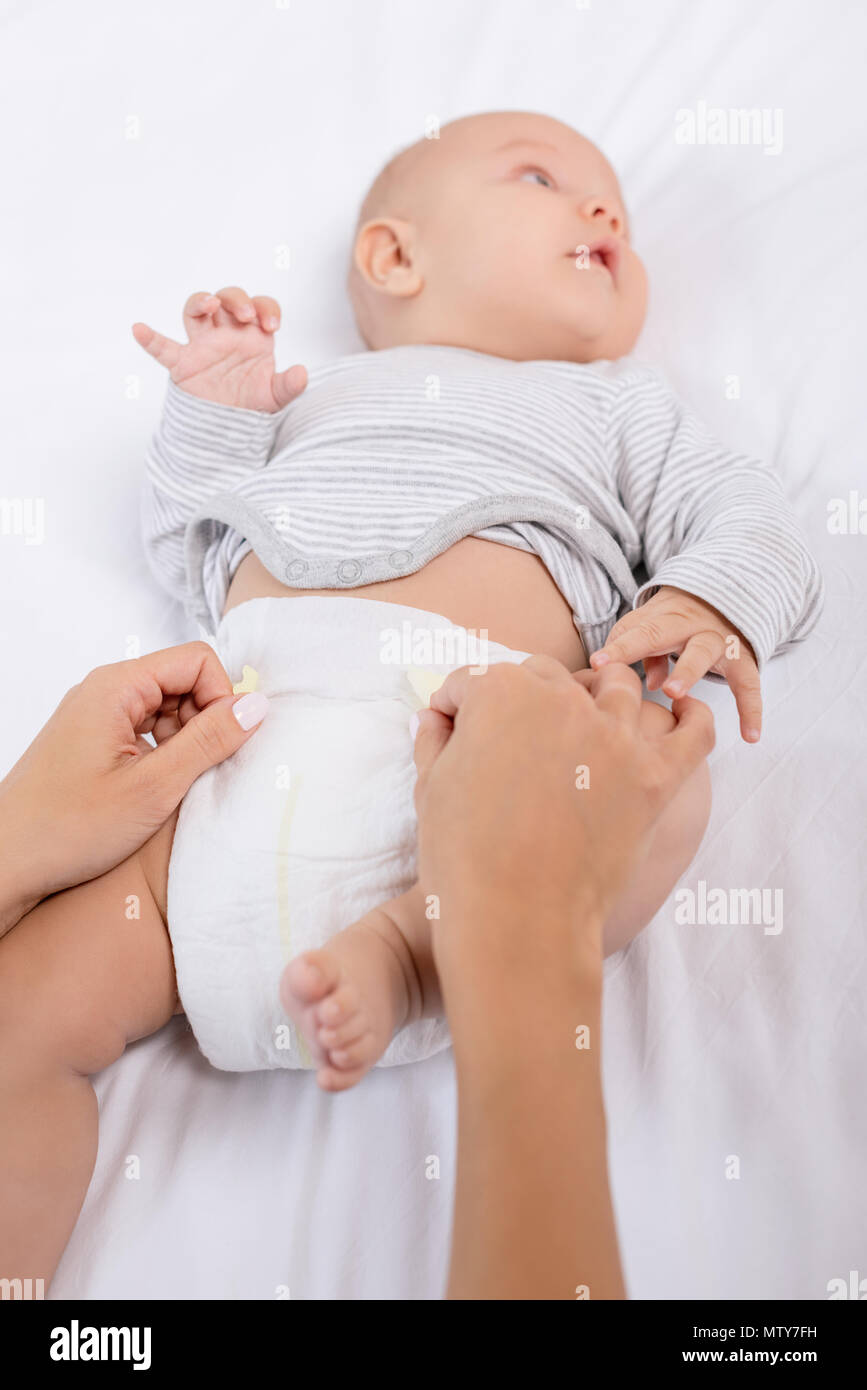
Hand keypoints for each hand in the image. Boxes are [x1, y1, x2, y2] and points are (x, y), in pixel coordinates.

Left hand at [0, 642, 268, 934]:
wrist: (6, 863)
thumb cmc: (67, 828)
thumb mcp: (154, 787)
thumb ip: (209, 741)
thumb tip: (258, 706)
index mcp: (116, 687)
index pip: (197, 660)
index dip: (221, 698)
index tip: (224, 744)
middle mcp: (104, 690)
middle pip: (183, 680)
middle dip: (205, 720)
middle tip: (198, 771)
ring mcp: (97, 715)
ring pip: (168, 706)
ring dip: (186, 741)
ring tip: (174, 785)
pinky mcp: (94, 740)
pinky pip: (147, 729)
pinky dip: (165, 754)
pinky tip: (157, 790)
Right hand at [132, 287, 306, 411]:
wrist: (229, 429)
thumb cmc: (252, 404)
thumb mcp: (275, 397)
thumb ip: (289, 385)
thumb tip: (302, 374)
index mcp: (253, 336)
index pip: (260, 306)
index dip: (266, 308)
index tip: (271, 325)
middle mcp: (227, 333)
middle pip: (227, 299)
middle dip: (237, 300)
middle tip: (248, 316)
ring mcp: (203, 346)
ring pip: (196, 310)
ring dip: (202, 301)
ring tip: (211, 304)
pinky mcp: (183, 364)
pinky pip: (163, 348)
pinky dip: (150, 339)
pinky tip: (139, 329)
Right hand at [412, 657, 714, 982]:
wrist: (514, 919)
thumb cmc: (462, 858)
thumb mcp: (430, 788)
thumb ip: (434, 739)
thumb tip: (436, 716)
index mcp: (500, 692)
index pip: (474, 681)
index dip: (456, 707)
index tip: (452, 731)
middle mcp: (561, 699)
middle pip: (544, 676)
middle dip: (520, 698)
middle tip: (509, 741)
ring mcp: (615, 736)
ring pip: (615, 688)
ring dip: (596, 696)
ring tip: (583, 725)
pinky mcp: (655, 776)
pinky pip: (694, 731)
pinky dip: (693, 715)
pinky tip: (681, 712)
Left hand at [590, 585, 761, 742]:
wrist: (720, 597)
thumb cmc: (670, 623)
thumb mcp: (651, 629)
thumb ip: (640, 651)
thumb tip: (650, 684)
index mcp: (660, 619)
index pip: (636, 632)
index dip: (618, 648)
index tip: (597, 664)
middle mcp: (688, 626)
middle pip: (666, 635)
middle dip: (647, 651)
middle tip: (638, 677)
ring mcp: (717, 641)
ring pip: (703, 653)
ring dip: (688, 671)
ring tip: (676, 696)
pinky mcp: (742, 661)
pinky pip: (749, 686)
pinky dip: (751, 711)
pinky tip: (750, 736)